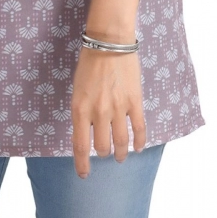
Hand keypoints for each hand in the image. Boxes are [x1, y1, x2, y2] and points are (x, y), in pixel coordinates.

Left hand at [70, 46, 145, 177]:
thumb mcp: (77, 90)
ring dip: (120, 153)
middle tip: (104, 153)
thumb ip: (81, 111)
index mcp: (80, 109)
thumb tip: (86, 132)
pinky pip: (138, 128)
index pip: (80, 146)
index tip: (83, 174)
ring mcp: (118, 108)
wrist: (109, 43)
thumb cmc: (89, 63)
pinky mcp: (134, 102)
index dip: (82, 164)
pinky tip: (138, 147)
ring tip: (120, 157)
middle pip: (101, 147)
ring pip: (120, 142)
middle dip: (102, 154)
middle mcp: (98, 113)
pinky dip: (139, 141)